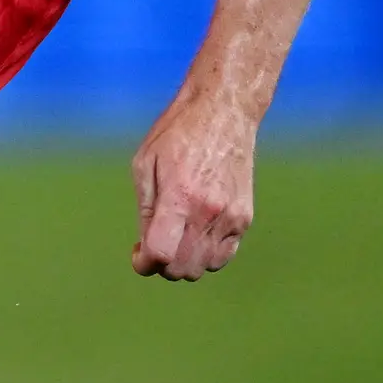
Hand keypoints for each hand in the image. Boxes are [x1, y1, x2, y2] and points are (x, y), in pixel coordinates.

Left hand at [129, 80, 257, 281]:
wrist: (224, 113)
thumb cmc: (178, 134)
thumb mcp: (145, 164)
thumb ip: (145, 210)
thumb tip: (145, 246)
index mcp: (179, 197)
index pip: (160, 254)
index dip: (143, 264)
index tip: (138, 255)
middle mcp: (208, 212)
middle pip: (181, 269)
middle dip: (161, 265)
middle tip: (154, 243)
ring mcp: (231, 217)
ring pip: (203, 267)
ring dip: (184, 262)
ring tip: (175, 237)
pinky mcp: (245, 218)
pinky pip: (223, 256)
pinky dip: (206, 255)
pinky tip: (195, 234)